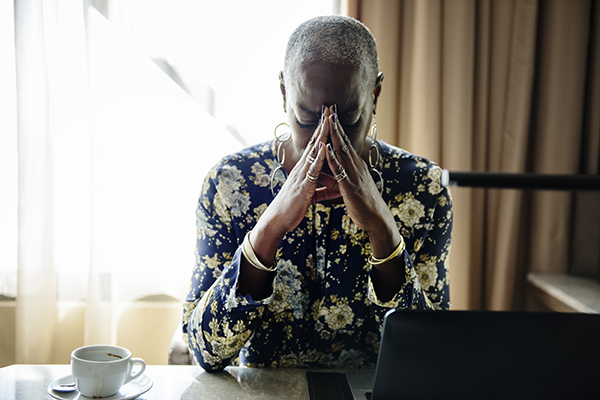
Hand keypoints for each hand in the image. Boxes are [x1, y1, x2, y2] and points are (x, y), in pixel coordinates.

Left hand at [321, 106, 397, 241]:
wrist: (377, 219)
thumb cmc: (362, 204)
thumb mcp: (345, 188)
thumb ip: (333, 178)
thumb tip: (322, 173)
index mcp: (355, 165)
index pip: (344, 142)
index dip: (336, 127)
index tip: (329, 113)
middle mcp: (356, 166)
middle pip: (343, 141)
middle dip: (335, 124)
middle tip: (328, 107)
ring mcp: (354, 175)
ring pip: (342, 151)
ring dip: (334, 135)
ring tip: (327, 120)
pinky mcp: (351, 186)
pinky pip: (340, 170)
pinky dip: (332, 158)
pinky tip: (326, 148)